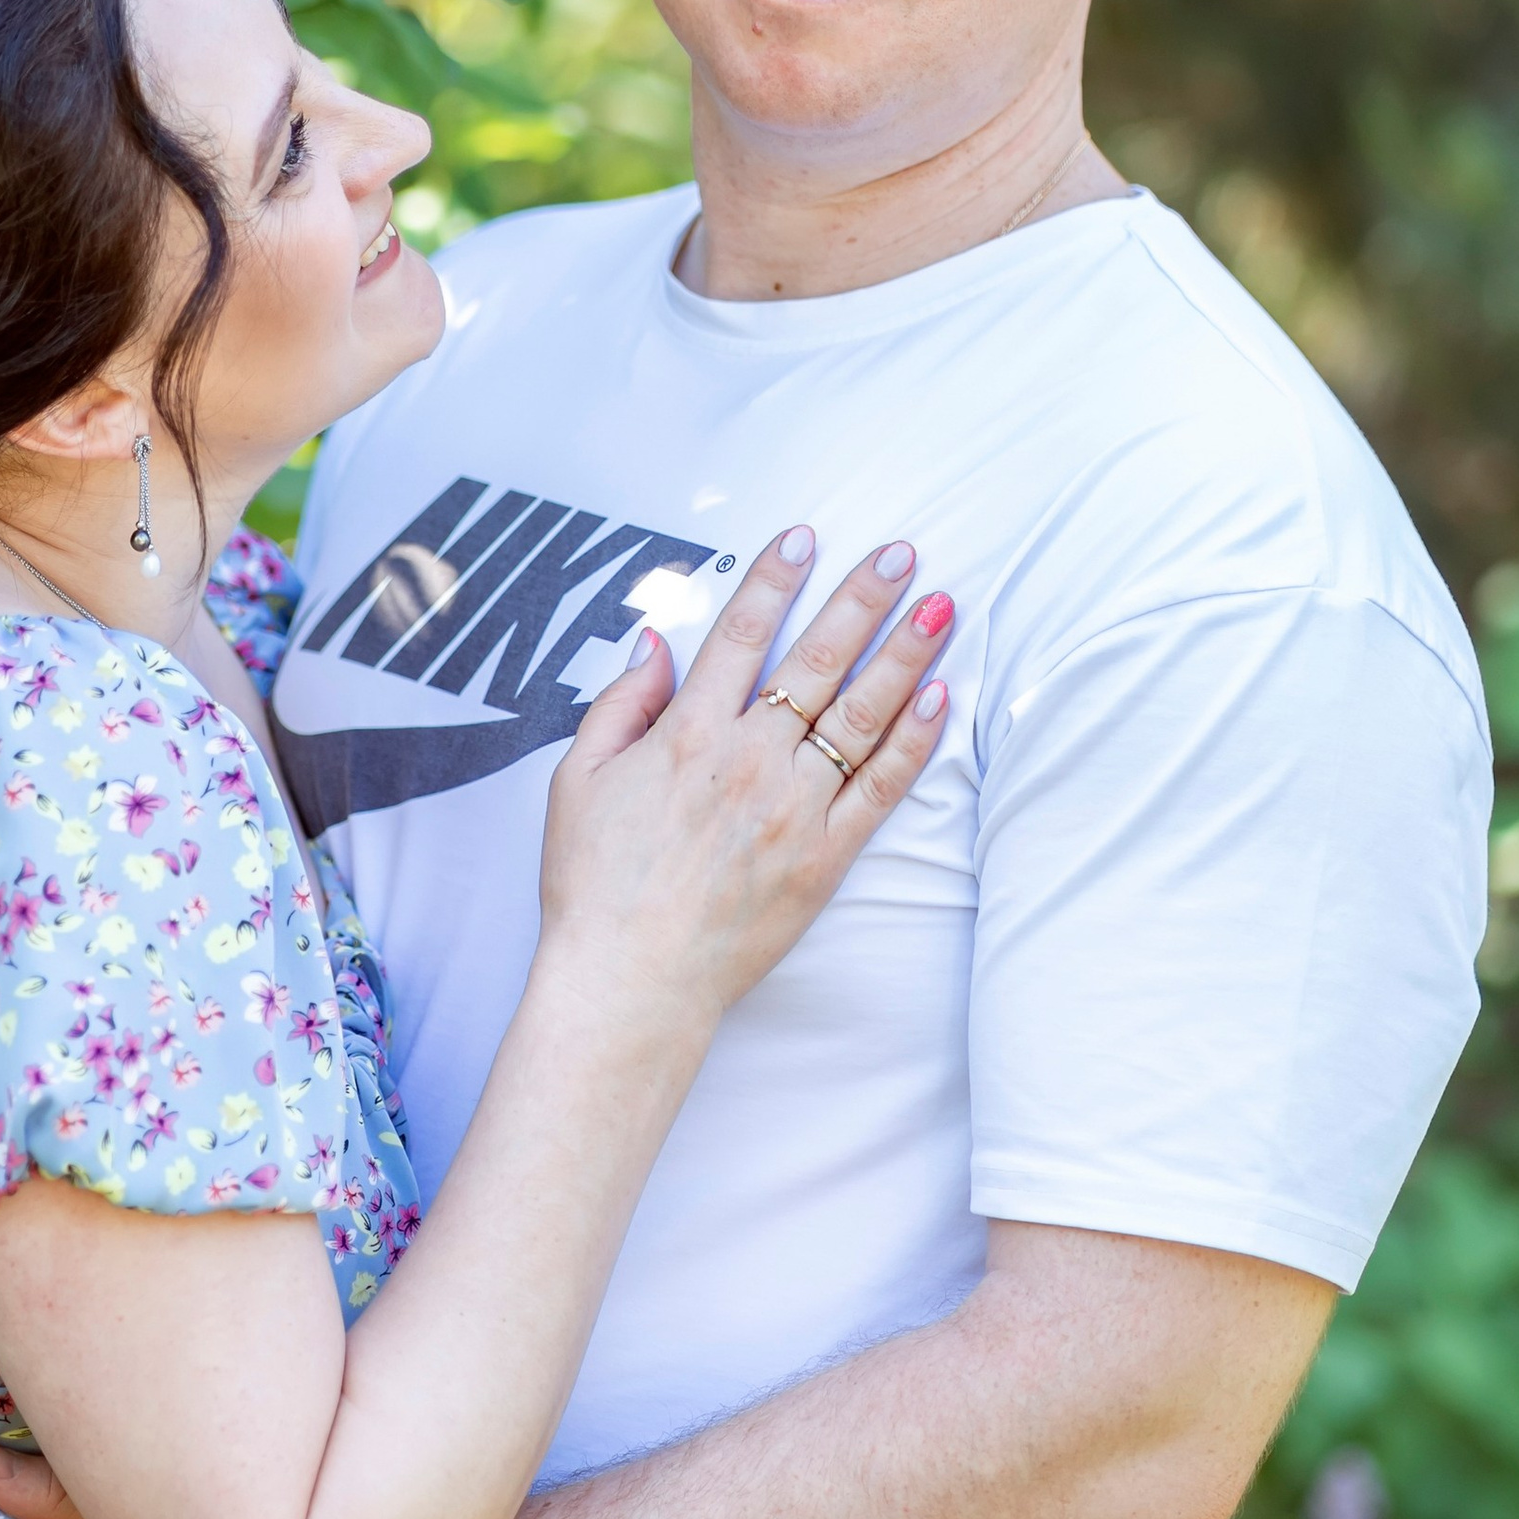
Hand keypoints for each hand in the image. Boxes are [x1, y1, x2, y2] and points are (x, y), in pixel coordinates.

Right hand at [539, 525, 952, 1022]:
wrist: (629, 982)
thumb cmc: (594, 884)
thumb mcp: (577, 780)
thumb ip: (620, 704)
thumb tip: (657, 643)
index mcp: (686, 733)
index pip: (742, 634)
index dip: (776, 579)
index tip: (807, 536)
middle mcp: (749, 760)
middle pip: (818, 659)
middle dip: (863, 598)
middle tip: (902, 554)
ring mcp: (794, 807)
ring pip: (862, 714)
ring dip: (906, 654)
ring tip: (941, 606)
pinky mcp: (825, 857)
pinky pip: (880, 788)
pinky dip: (913, 740)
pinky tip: (937, 696)